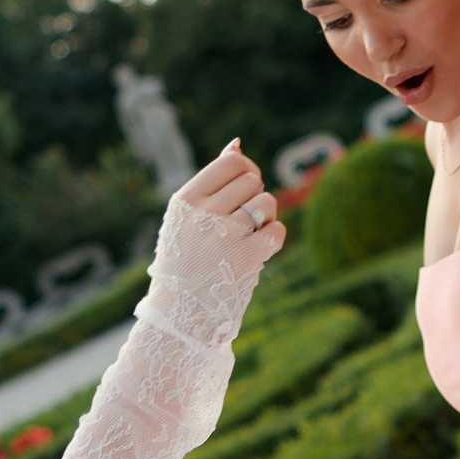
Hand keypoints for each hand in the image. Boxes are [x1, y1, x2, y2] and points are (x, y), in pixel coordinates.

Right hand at [148, 141, 283, 343]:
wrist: (182, 314)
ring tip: (247, 236)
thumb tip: (237, 144)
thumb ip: (213, 179)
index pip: (232, 162)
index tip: (241, 191)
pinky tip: (258, 251)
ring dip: (265, 218)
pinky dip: (274, 239)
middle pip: (252, 180)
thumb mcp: (189, 218)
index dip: (246, 172)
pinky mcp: (247, 257)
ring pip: (267, 202)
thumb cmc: (187, 259)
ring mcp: (225, 235)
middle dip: (255, 196)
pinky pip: (278, 230)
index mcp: (186, 200)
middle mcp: (203, 213)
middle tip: (241, 220)